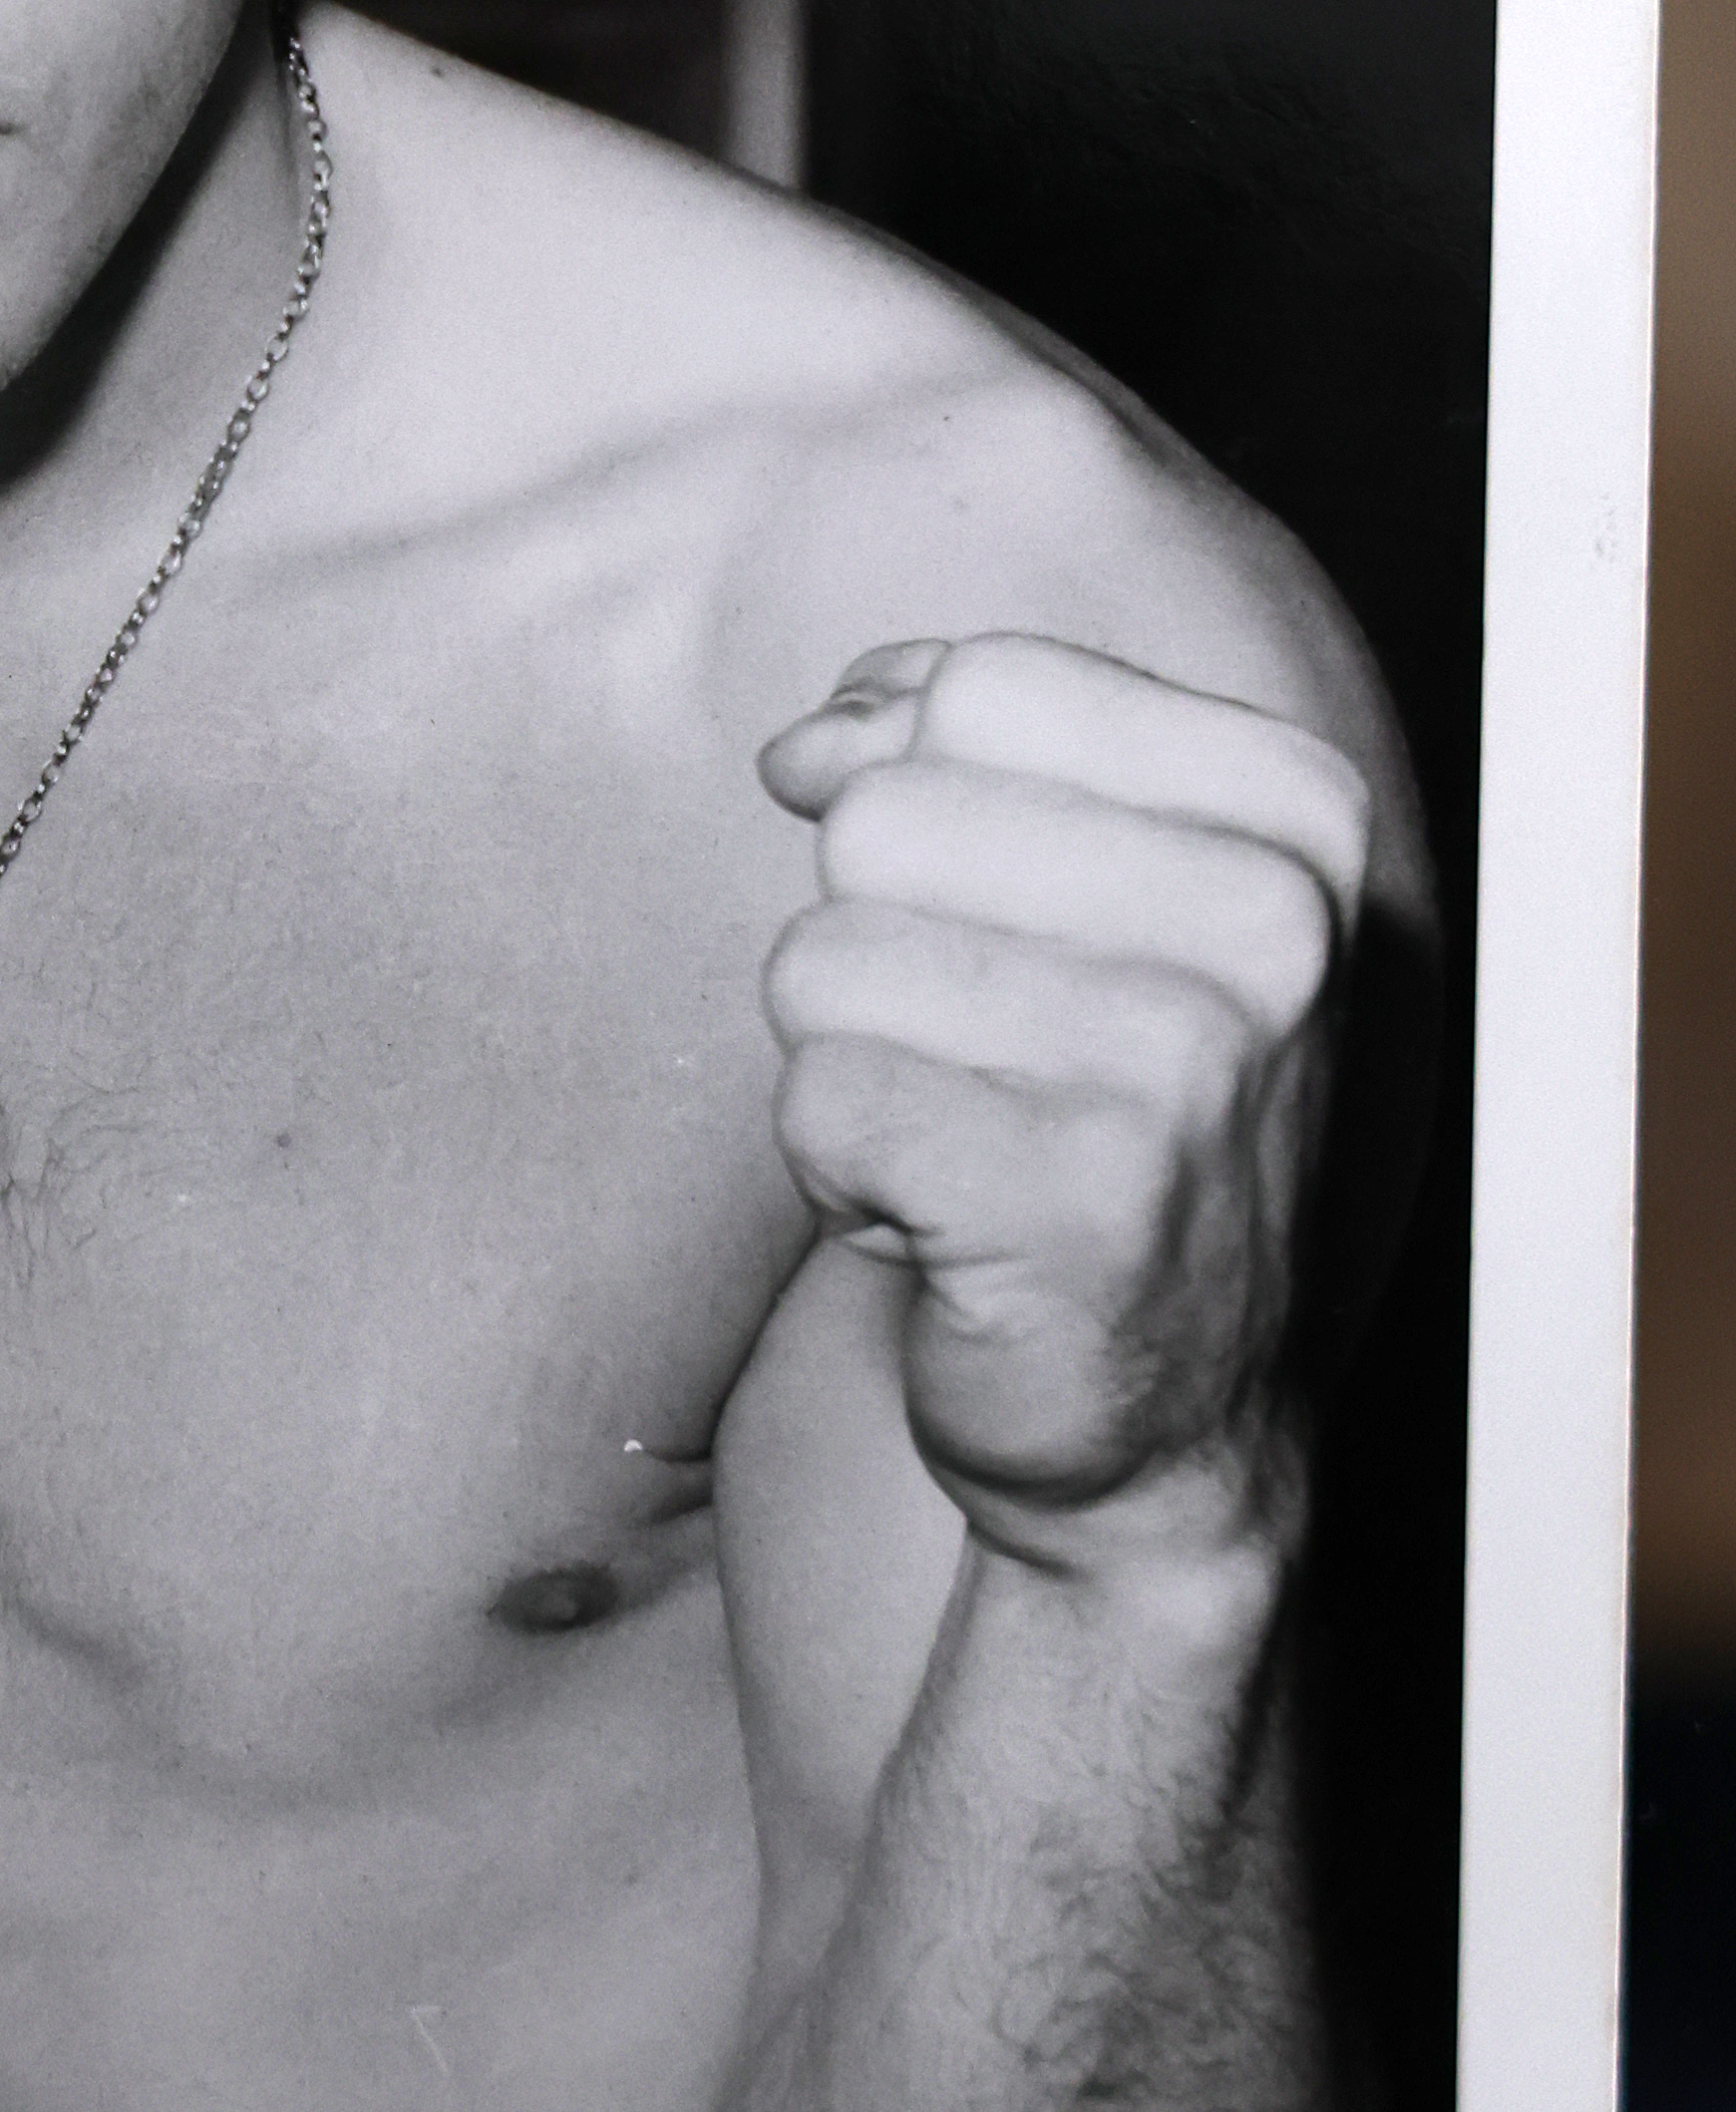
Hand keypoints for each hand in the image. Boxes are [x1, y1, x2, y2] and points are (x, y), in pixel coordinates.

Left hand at [757, 632, 1370, 1522]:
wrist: (1171, 1425)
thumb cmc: (1103, 1123)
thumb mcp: (1087, 897)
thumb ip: (959, 754)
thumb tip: (815, 737)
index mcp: (1295, 821)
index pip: (988, 687)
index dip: (904, 774)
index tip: (954, 897)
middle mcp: (1272, 932)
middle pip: (885, 817)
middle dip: (873, 946)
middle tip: (977, 1059)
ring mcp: (1185, 1068)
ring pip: (824, 959)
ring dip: (849, 1065)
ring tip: (964, 1139)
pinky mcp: (1070, 1199)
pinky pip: (816, 1097)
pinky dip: (833, 1169)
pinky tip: (938, 1220)